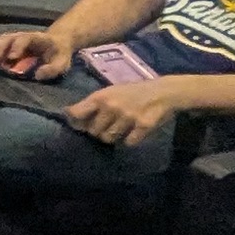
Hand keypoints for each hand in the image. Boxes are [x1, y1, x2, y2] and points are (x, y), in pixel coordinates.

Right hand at [0, 25, 76, 79]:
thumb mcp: (62, 63)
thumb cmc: (58, 55)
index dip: (17, 47)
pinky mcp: (3, 45)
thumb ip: (53, 68)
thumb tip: (38, 75)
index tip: (11, 58)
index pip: (24, 39)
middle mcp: (20, 36)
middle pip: (6, 38)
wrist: (55, 44)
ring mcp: (10, 40)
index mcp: (36, 38)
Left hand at [62, 76, 182, 146]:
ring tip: (121, 128)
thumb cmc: (134, 91)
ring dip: (114, 136)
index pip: (77, 113)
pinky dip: (130, 140)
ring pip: (109, 139)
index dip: (76, 122)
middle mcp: (111, 107)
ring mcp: (127, 117)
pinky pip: (128, 142)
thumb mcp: (111, 92)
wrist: (164, 91)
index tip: (80, 125)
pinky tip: (134, 131)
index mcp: (101, 97)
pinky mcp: (142, 126)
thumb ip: (94, 104)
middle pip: (93, 131)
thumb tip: (70, 116)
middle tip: (107, 126)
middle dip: (98, 131)